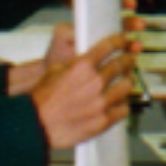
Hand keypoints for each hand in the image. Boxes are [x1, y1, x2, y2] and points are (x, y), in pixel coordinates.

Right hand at [30, 28, 137, 149]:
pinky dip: (122, 105)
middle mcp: (95, 82)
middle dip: (127, 61)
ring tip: (123, 83)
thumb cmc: (42, 99)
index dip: (120, 42)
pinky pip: (123, 109)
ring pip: (127, 86)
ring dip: (126, 83)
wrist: (36, 124)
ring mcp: (101, 102)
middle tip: (128, 61)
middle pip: (122, 65)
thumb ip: (76, 63)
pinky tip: (118, 103)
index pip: (110, 46)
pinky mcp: (103, 120)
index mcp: (82, 66)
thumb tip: (90, 60)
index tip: (124, 43)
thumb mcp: (56, 70)